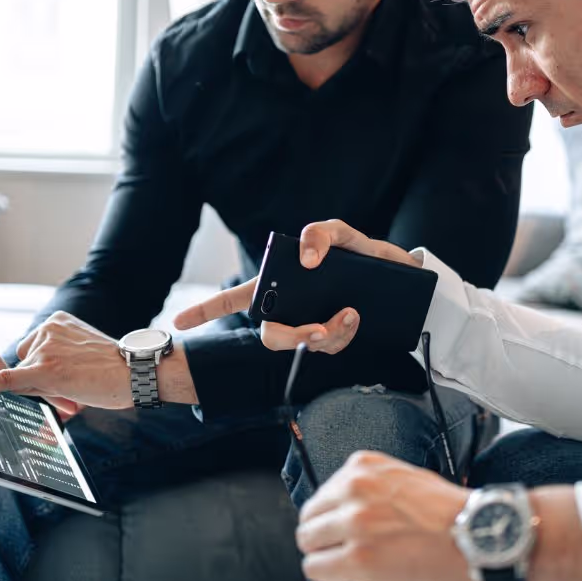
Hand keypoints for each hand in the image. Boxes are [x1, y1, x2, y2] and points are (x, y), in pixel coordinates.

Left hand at [0, 312, 131, 409]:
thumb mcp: (82, 349)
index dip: (48, 368)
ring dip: (44, 389)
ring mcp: (44, 349)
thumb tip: (20, 378)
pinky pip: (9, 380)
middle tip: (76, 383)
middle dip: (42, 379)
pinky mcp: (43, 369)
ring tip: (77, 387)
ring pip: (25, 379)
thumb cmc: (115, 365)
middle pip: (26, 363)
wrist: (136, 371)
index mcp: (57, 321)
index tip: (74, 372)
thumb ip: (55, 356)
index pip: (34, 350)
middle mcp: (47, 329)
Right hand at [174, 220, 420, 354]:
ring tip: (351, 314)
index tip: (176, 323)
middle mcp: (293, 308)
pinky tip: (355, 318)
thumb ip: (322, 233)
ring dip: (327, 335)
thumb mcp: (344, 233)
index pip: (236, 299)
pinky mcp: (337, 337)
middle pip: (271, 336)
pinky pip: (330, 347)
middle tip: (318, 329)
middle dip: (293, 337)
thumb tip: (305, 259)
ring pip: (304, 344)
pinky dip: (343, 335)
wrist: (405, 278)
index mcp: (283, 284)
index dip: (205, 312)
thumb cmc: (365, 254)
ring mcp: (314, 323)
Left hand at [296, 451, 480, 580]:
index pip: (323, 492)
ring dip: (323, 554)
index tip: (342, 525)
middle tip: (341, 546)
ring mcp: (355, 524)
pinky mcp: (358, 559)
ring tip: (347, 561)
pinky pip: (316, 569)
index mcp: (365, 467)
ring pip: (308, 542)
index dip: (333, 514)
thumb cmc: (451, 512)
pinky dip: (326, 574)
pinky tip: (346, 574)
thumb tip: (348, 505)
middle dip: (323, 534)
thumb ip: (371, 486)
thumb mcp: (406, 477)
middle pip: (310, 517)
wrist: (478, 535)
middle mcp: (355, 490)